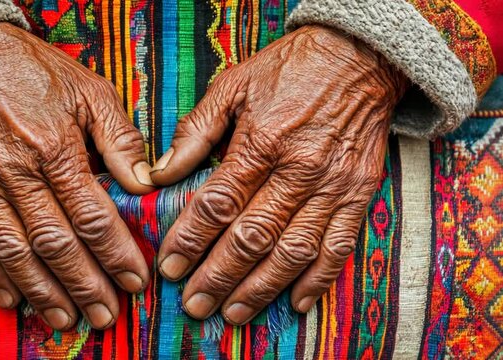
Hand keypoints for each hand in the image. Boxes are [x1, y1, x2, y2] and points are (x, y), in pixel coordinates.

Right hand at [0, 22, 153, 329]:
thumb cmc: (36, 73)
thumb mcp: (91, 93)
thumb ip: (121, 140)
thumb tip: (146, 184)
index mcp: (55, 150)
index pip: (92, 216)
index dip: (115, 254)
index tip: (135, 282)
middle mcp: (17, 175)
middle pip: (55, 244)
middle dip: (84, 285)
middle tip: (106, 316)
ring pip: (15, 253)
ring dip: (43, 292)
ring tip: (67, 320)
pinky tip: (15, 300)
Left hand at [151, 25, 406, 323]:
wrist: (357, 57)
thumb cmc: (287, 70)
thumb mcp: (232, 86)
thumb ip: (194, 132)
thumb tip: (159, 175)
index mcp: (261, 141)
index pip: (218, 205)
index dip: (190, 242)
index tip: (170, 269)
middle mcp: (298, 170)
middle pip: (252, 237)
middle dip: (219, 277)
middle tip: (195, 306)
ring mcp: (332, 185)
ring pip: (293, 251)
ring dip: (260, 288)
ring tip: (233, 314)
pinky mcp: (359, 193)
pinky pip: (339, 245)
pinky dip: (319, 280)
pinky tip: (296, 303)